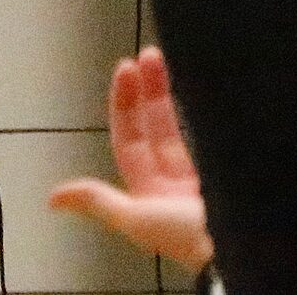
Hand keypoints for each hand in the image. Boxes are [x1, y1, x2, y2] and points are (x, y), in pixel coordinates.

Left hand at [48, 47, 213, 273]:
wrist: (243, 242)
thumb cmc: (189, 236)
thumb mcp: (137, 219)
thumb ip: (99, 202)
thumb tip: (53, 198)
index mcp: (154, 191)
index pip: (133, 138)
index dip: (126, 105)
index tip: (126, 68)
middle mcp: (178, 181)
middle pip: (159, 125)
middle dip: (151, 89)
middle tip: (149, 55)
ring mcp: (209, 170)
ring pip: (186, 122)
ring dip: (173, 92)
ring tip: (164, 59)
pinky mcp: (233, 162)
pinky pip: (219, 130)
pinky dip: (214, 108)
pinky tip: (208, 85)